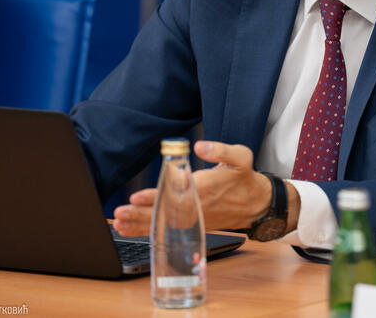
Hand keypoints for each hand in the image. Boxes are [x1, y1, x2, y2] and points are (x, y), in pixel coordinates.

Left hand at [112, 141, 274, 236]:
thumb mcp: (241, 157)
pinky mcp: (193, 224)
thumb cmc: (244, 178)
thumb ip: (220, 150)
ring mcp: (194, 218)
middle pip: (165, 211)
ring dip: (140, 224)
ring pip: (164, 223)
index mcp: (206, 187)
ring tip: (119, 223)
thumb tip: (200, 146)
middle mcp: (198, 206)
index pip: (176, 193)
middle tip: (120, 213)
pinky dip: (148, 230)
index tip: (136, 197)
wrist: (256, 204)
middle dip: (141, 213)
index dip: (155, 196)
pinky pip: (168, 229)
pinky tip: (129, 229)